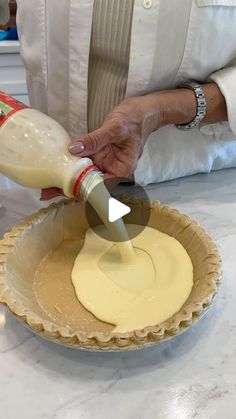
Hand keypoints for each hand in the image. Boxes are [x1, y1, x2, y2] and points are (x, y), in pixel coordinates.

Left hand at [41, 95, 163, 198]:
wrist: (142, 110)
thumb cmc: (135, 119)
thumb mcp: (114, 128)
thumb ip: (94, 140)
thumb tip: (73, 149)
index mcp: (121, 168)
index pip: (100, 185)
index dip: (81, 189)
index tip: (64, 191)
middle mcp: (113, 169)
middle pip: (90, 183)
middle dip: (71, 187)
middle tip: (49, 191)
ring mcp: (105, 162)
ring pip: (85, 174)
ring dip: (68, 178)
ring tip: (48, 184)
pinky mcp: (99, 154)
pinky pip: (84, 162)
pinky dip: (72, 165)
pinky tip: (57, 167)